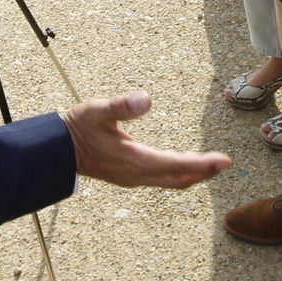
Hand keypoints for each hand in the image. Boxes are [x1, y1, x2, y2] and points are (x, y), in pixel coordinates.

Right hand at [62, 91, 230, 187]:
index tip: (224, 161)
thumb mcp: (97, 111)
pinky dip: (177, 173)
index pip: (176, 165)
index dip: (202, 164)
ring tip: (211, 165)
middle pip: (178, 179)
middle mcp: (136, 174)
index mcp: (134, 161)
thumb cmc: (76, 129)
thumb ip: (121, 106)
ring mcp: (132, 178)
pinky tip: (182, 164)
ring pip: (170, 181)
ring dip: (192, 174)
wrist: (56, 151)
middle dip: (203, 172)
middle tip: (225, 163)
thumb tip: (145, 99)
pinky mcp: (128, 176)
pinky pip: (160, 179)